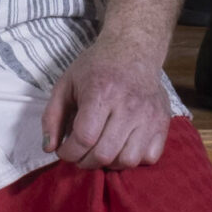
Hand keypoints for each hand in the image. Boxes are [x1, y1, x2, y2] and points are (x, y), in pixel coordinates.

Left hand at [42, 40, 174, 169]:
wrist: (133, 48)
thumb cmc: (96, 67)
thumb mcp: (66, 83)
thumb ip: (52, 116)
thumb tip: (48, 148)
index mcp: (101, 92)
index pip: (84, 138)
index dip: (69, 152)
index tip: (64, 150)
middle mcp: (128, 104)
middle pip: (105, 154)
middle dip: (85, 161)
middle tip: (80, 153)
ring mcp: (149, 115)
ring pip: (128, 161)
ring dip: (110, 163)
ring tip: (101, 150)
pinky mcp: (163, 122)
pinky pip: (149, 158)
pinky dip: (133, 159)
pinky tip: (122, 145)